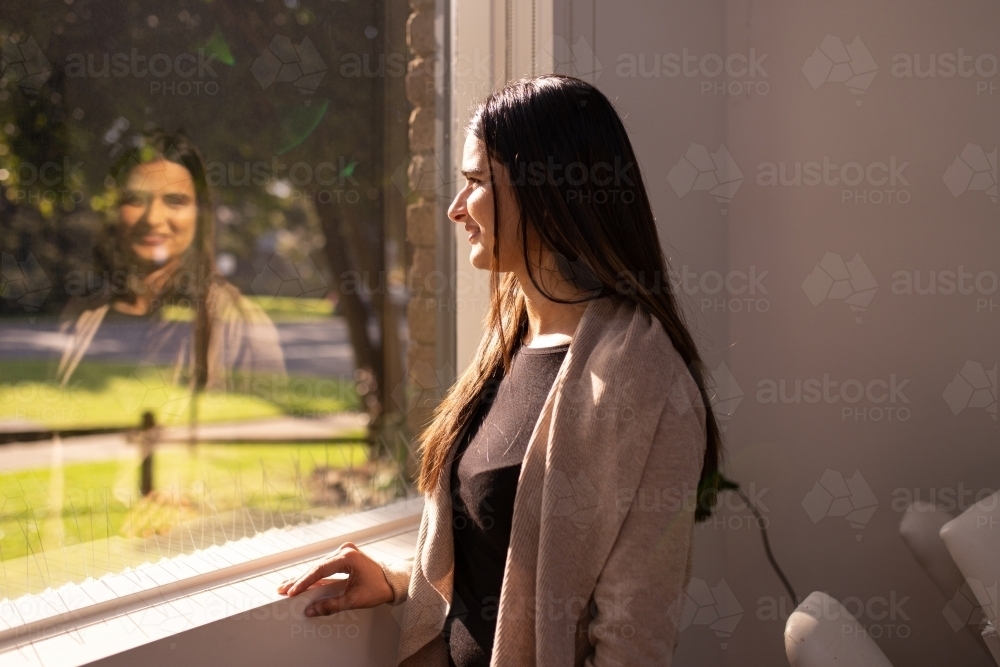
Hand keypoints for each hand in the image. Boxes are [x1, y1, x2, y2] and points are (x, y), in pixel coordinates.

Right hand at [277, 542, 394, 616]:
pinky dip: (314, 575)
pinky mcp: (344, 556)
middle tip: (282, 589)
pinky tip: (301, 580)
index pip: (320, 569)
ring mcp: (345, 551)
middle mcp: (345, 550)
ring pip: (319, 566)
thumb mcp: (354, 599)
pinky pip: (325, 566)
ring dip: (305, 577)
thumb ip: (331, 605)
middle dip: (300, 579)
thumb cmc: (378, 588)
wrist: (393, 581)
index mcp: (348, 557)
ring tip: (286, 585)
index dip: (304, 582)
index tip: (291, 592)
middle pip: (317, 566)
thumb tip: (310, 611)